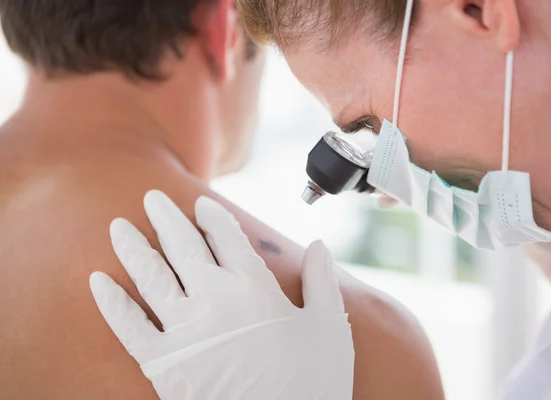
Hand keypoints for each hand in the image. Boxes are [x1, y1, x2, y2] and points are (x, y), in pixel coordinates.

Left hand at [89, 190, 354, 399]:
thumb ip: (321, 281)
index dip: (213, 217)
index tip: (202, 205)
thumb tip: (319, 244)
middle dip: (166, 218)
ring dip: (132, 248)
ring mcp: (186, 331)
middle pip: (184, 247)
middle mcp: (215, 300)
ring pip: (150, 277)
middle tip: (152, 198)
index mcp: (254, 289)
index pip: (228, 238)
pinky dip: (112, 303)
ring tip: (117, 226)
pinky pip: (129, 327)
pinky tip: (98, 281)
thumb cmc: (313, 382)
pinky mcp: (163, 364)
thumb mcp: (328, 327)